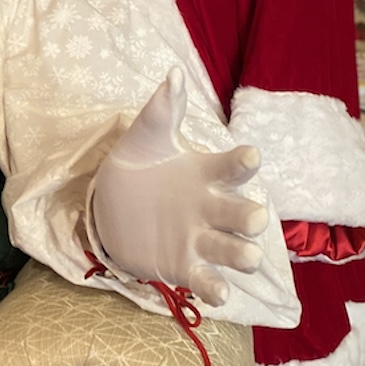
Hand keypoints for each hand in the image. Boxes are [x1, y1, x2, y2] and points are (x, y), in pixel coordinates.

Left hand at [89, 67, 267, 306]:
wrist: (109, 207)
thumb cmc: (138, 166)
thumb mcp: (144, 138)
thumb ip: (162, 111)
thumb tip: (174, 73)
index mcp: (205, 174)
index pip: (230, 167)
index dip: (241, 162)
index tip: (250, 155)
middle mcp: (210, 209)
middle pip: (239, 214)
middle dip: (249, 217)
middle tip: (255, 218)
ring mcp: (199, 240)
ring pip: (231, 250)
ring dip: (241, 254)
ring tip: (247, 256)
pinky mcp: (183, 267)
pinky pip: (205, 280)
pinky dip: (214, 287)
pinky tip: (218, 292)